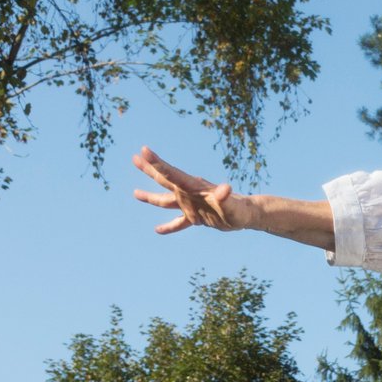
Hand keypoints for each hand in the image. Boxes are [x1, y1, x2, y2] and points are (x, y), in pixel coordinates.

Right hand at [132, 146, 251, 233]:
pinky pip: (178, 223)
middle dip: (150, 169)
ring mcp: (191, 205)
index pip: (172, 173)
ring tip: (135, 193)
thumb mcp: (233, 204)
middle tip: (135, 157)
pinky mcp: (196, 218)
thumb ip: (226, 196)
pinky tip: (157, 231)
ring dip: (150, 197)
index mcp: (193, 187)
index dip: (157, 163)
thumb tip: (224, 189)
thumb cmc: (241, 208)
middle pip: (165, 180)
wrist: (247, 214)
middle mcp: (189, 193)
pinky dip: (169, 227)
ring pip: (166, 200)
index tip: (143, 150)